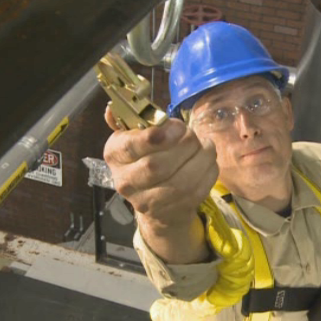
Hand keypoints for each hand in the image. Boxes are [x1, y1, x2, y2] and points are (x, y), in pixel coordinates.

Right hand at [103, 106, 217, 263]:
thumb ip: (130, 120)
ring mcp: (149, 202)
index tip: (178, 127)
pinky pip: (197, 191)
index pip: (131, 148)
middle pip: (157, 166)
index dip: (155, 137)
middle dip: (183, 145)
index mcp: (115, 155)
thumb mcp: (134, 137)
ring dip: (201, 158)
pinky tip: (208, 160)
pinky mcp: (172, 212)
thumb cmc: (146, 157)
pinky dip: (208, 172)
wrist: (155, 202)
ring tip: (206, 145)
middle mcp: (126, 181)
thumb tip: (112, 108)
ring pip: (181, 181)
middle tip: (192, 135)